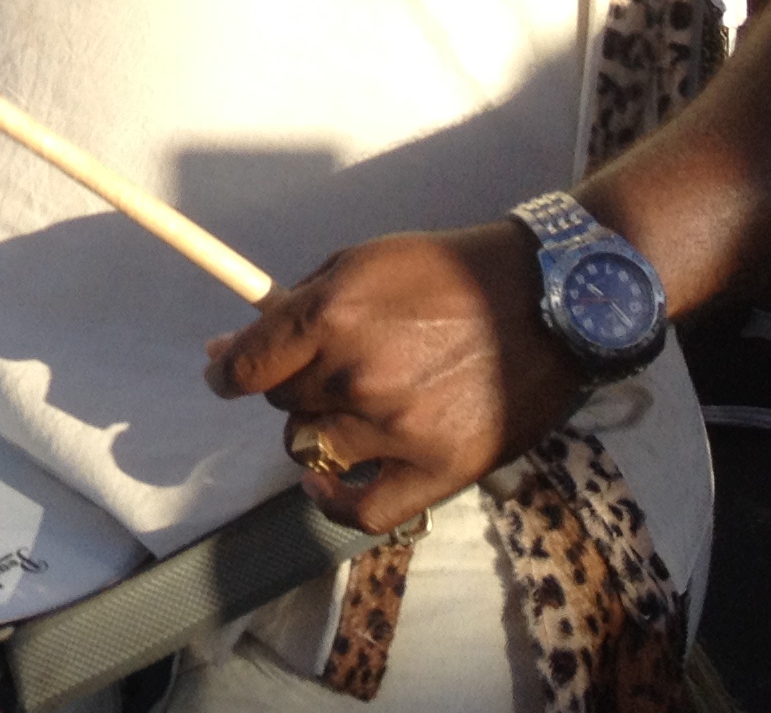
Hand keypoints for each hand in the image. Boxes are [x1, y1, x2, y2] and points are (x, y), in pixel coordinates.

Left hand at [203, 221, 585, 533]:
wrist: (546, 303)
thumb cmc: (448, 274)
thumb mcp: (361, 262)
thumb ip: (296, 305)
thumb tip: (231, 347)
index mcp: (331, 316)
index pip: (248, 365)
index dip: (227, 372)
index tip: (225, 373)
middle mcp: (356, 374)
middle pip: (282, 402)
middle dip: (294, 385)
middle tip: (329, 369)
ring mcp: (396, 427)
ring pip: (311, 447)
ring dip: (318, 428)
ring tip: (352, 407)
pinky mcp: (437, 469)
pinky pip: (362, 509)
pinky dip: (333, 501)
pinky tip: (326, 481)